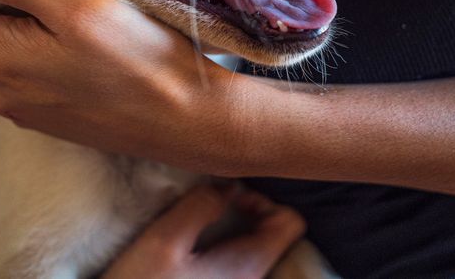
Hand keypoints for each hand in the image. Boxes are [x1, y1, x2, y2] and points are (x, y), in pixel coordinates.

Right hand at [104, 185, 306, 278]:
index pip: (291, 222)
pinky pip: (235, 265)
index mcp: (248, 267)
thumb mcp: (164, 240)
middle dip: (245, 213)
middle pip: (274, 235)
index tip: (226, 199)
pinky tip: (191, 249)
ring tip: (197, 224)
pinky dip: (221, 249)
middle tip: (208, 207)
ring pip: (253, 250)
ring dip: (231, 230)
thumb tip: (227, 187)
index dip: (263, 201)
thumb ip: (200, 206)